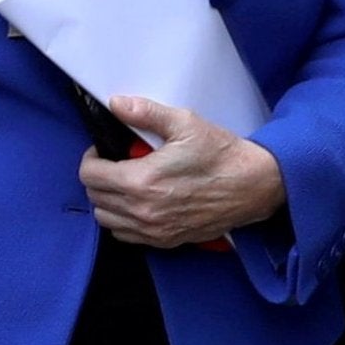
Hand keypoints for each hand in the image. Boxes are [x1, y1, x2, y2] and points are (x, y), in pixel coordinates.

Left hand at [78, 95, 284, 247]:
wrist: (253, 185)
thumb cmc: (221, 153)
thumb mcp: (184, 123)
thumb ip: (145, 113)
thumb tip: (116, 104)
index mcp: (142, 181)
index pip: (90, 175)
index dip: (91, 159)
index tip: (103, 151)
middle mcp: (143, 211)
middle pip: (95, 198)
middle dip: (97, 178)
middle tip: (113, 164)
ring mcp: (154, 230)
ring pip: (106, 219)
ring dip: (107, 201)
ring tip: (124, 183)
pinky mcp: (166, 241)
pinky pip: (126, 236)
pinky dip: (123, 221)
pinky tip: (137, 203)